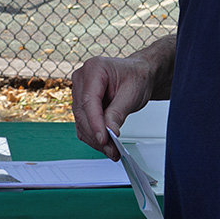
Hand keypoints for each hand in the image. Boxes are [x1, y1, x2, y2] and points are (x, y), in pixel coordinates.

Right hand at [71, 35, 174, 160]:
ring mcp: (79, 92)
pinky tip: (106, 145)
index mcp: (94, 68)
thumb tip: (108, 132)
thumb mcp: (132, 93)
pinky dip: (94, 136)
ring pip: (82, 123)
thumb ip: (118, 112)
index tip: (103, 139)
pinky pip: (84, 125)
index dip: (95, 122)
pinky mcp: (81, 105)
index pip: (89, 100)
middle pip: (83, 114)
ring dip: (95, 139)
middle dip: (97, 135)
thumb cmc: (137, 76)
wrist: (139, 74)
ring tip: (112, 150)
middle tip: (112, 149)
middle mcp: (82, 79)